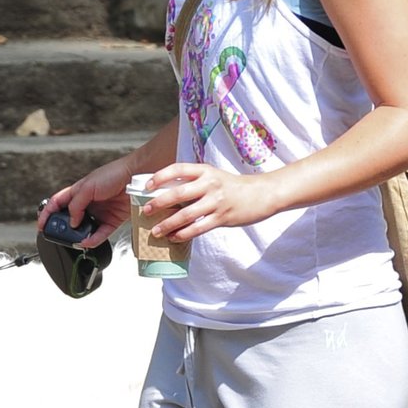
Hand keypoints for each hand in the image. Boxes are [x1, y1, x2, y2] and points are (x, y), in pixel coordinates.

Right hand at [40, 156, 133, 247]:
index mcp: (78, 192)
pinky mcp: (112, 221)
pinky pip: (100, 234)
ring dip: (79, 236)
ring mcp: (99, 213)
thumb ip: (76, 205)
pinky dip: (93, 239)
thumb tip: (72, 222)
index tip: (42, 226)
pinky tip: (87, 241)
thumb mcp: (87, 187)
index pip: (57, 203)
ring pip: (85, 229)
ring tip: (75, 240)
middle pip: (70, 220)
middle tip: (60, 235)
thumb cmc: (113, 174)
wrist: (135, 177)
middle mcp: (88, 203)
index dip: (47, 214)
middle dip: (64, 229)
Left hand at [143, 163, 281, 239]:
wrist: (262, 194)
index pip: (178, 169)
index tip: (148, 186)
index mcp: (206, 171)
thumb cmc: (233, 186)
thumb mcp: (214, 176)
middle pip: (178, 193)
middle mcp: (210, 184)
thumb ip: (194, 182)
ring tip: (156, 231)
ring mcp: (216, 201)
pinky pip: (198, 228)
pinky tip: (174, 238)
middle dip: (159, 203)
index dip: (160, 176)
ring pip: (186, 214)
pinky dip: (183, 234)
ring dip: (168, 223)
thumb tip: (167, 193)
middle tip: (146, 211)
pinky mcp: (222, 218)